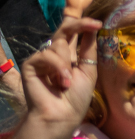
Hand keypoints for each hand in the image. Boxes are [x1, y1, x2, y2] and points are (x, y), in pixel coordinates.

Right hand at [21, 16, 100, 131]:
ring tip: (67, 83)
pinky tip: (61, 82)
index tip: (98, 23)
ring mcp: (43, 59)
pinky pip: (45, 55)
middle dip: (78, 25)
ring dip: (67, 64)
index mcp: (70, 56)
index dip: (83, 24)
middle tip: (93, 24)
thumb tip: (94, 28)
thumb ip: (89, 49)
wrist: (62, 115)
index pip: (73, 34)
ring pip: (57, 45)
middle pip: (64, 30)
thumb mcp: (89, 71)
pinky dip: (57, 67)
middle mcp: (56, 54)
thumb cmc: (77, 98)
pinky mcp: (31, 64)